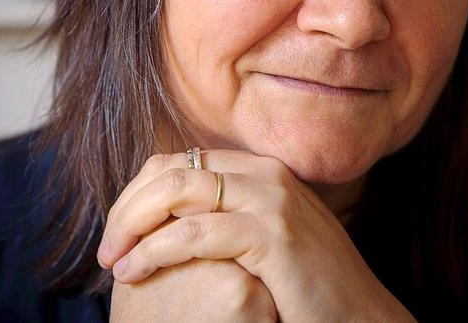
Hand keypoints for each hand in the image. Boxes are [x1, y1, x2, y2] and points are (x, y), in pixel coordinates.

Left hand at [99, 151, 415, 321]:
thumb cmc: (303, 281)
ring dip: (133, 226)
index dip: (140, 192)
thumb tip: (171, 214)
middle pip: (173, 170)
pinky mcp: (272, 234)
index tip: (120, 228)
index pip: (181, 161)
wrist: (358, 316)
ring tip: (114, 262)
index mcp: (258, 169)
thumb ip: (226, 212)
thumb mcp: (261, 233)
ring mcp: (271, 200)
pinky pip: (195, 232)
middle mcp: (264, 173)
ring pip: (178, 192)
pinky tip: (137, 270)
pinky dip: (156, 250)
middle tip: (108, 247)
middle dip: (129, 207)